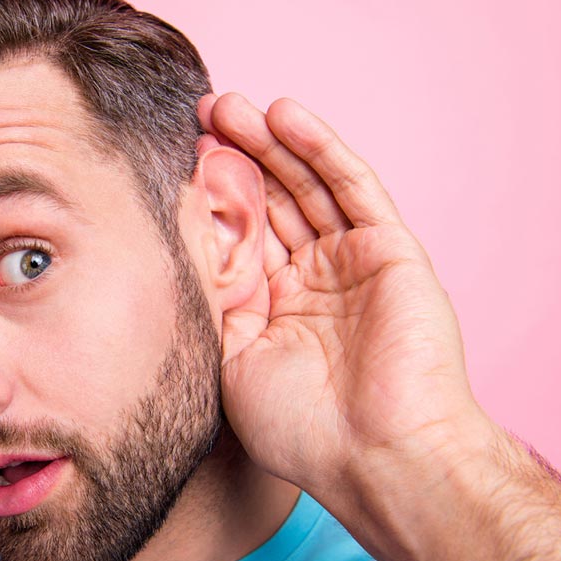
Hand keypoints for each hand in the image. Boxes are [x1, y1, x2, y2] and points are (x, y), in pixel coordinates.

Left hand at [200, 94, 490, 499]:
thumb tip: (180, 247)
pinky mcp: (390, 250)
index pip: (240, 236)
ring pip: (306, 185)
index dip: (209, 197)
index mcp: (277, 309)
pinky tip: (285, 116)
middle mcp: (315, 280)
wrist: (374, 455)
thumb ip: (214, 301)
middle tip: (196, 115)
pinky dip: (319, 149)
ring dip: (269, 142)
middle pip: (271, 201)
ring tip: (228, 105)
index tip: (171, 162)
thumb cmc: (300, 428)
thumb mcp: (231, 360)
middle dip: (234, 157)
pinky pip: (352, 187)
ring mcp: (353, 262)